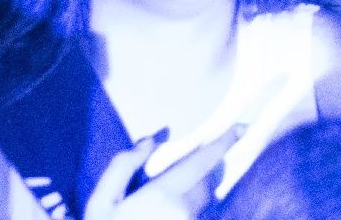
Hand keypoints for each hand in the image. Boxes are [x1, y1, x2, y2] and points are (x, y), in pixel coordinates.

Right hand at [83, 126, 242, 219]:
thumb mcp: (101, 202)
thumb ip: (124, 166)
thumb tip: (151, 141)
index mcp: (162, 196)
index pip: (201, 163)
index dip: (222, 144)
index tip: (240, 129)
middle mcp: (184, 213)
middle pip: (205, 182)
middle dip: (200, 171)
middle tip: (183, 169)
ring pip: (202, 202)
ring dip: (193, 194)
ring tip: (164, 201)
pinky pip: (196, 215)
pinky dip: (187, 210)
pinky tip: (166, 212)